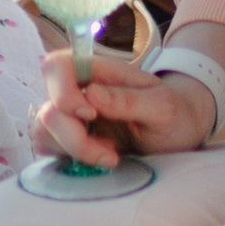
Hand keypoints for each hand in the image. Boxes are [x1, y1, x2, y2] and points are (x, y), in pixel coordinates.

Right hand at [30, 46, 215, 168]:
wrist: (180, 134)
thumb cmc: (173, 114)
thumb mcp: (162, 107)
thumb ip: (128, 100)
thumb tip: (90, 95)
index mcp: (98, 72)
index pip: (57, 65)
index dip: (63, 91)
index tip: (91, 115)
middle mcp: (78, 91)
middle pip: (48, 108)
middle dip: (74, 138)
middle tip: (111, 153)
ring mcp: (70, 117)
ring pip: (44, 132)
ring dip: (75, 152)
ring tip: (110, 156)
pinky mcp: (68, 141)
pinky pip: (50, 149)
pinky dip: (71, 160)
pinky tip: (101, 160)